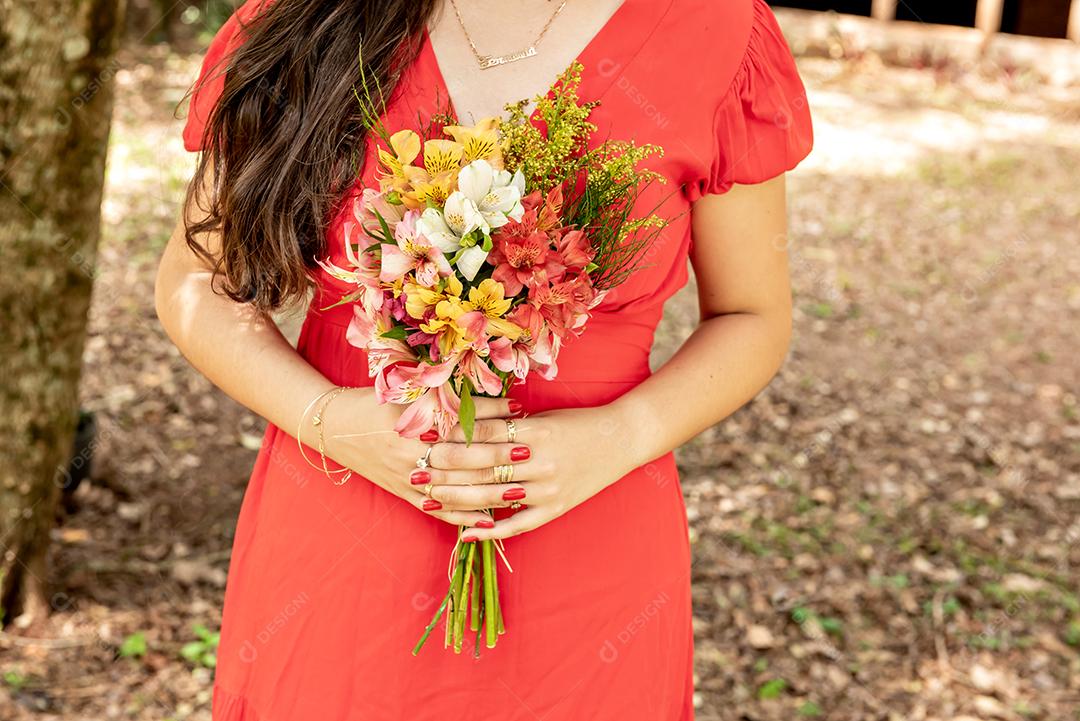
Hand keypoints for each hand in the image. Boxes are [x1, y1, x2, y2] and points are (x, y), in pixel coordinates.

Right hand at [321, 389, 526, 527]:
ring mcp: (406, 477)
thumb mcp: (407, 393)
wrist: (331, 426)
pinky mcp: (402, 494)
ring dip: (488, 491)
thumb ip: (448, 397)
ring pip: (453, 489)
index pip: (459, 424)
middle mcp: (410, 453)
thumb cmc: (373, 402)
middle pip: (462, 459)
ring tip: (519, 490)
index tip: (520, 417)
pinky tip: (488, 520)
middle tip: (528, 453)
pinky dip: (462, 516)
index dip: (492, 421)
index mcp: (412, 424)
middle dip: (497, 457)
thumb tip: (496, 400)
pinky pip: (436, 510)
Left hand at [426, 403, 638, 539]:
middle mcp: (539, 461)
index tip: (423, 440)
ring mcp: (548, 488)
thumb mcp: (541, 416)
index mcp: (534, 431)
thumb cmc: (576, 423)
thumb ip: (506, 421)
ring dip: (457, 499)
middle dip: (444, 470)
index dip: (450, 438)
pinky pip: (517, 524)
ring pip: (493, 497)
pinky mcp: (555, 508)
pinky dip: (491, 530)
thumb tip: (462, 422)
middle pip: (481, 466)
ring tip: (429, 499)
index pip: (482, 435)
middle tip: (415, 471)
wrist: (621, 439)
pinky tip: (466, 533)